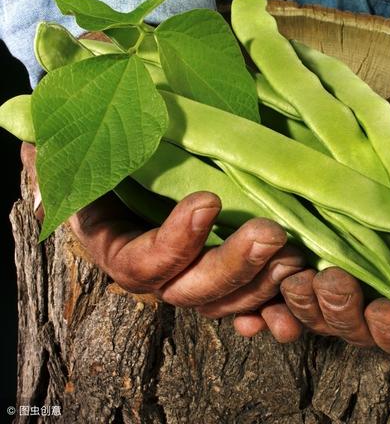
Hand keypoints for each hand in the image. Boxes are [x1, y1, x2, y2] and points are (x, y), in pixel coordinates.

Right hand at [20, 142, 304, 341]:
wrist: (149, 158)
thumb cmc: (117, 149)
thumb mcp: (89, 141)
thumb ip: (69, 145)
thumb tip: (35, 138)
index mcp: (117, 245)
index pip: (142, 262)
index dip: (174, 242)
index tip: (207, 201)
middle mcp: (157, 270)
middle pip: (191, 291)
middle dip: (232, 267)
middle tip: (271, 233)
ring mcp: (195, 275)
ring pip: (226, 300)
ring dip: (262, 286)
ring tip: (294, 256)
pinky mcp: (227, 273)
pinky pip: (250, 304)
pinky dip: (271, 310)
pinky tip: (292, 308)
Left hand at [279, 55, 389, 359]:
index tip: (389, 311)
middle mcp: (379, 284)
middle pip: (355, 328)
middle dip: (340, 315)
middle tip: (330, 281)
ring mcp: (342, 264)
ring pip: (316, 308)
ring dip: (301, 304)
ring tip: (293, 276)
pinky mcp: (309, 240)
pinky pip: (284, 278)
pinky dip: (269, 288)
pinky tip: (262, 279)